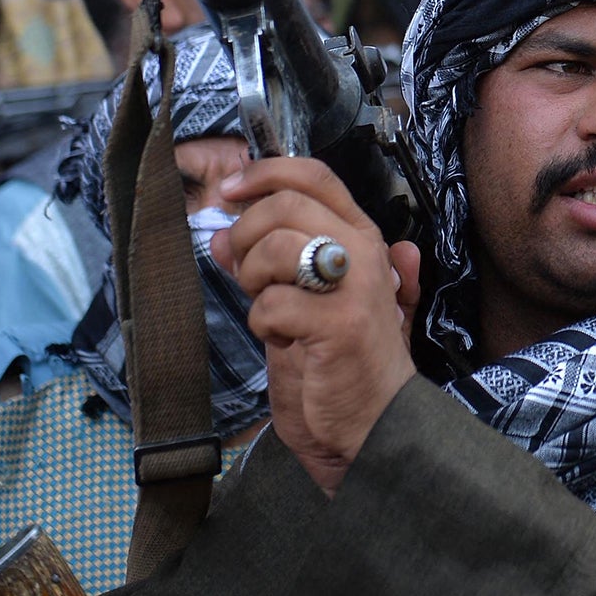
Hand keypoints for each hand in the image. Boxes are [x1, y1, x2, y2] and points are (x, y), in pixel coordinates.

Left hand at [215, 157, 421, 496]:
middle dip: (246, 234)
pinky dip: (263, 325)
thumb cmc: (341, 361)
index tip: (229, 190)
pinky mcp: (339, 323)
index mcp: (361, 237)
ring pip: (274, 248)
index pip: (315, 176)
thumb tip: (222, 235)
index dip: (265, 172)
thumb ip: (272, 263)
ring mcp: (355, 286)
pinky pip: (272, 304)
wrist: (374, 422)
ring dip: (252, 281)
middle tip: (243, 269)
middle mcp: (364, 252)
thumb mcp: (306, 300)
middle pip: (285, 205)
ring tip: (269, 310)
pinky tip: (283, 340)